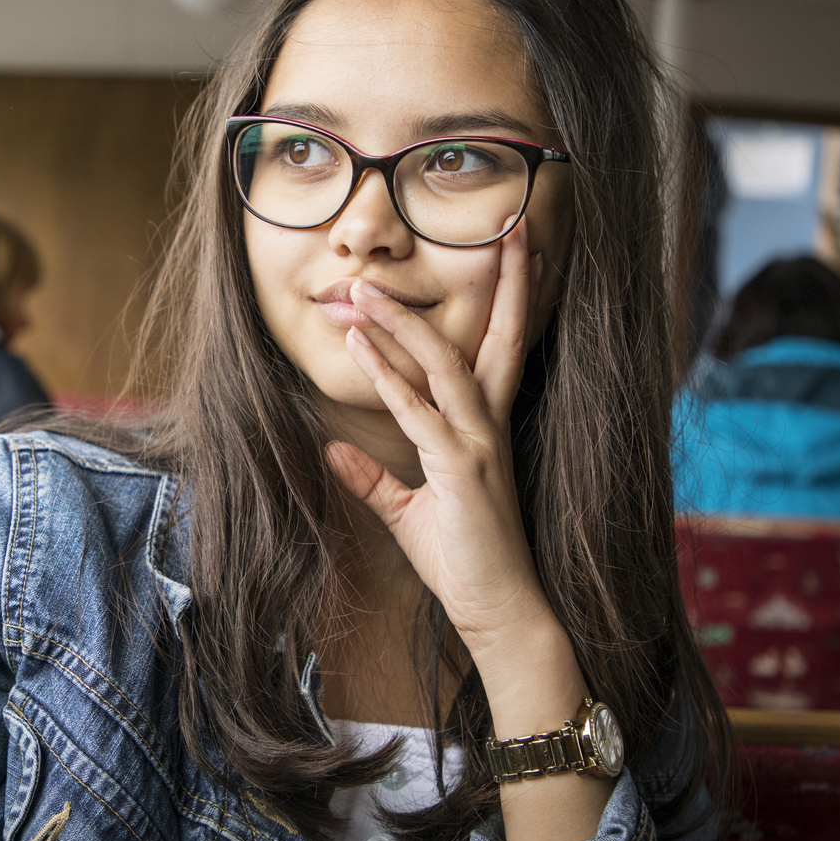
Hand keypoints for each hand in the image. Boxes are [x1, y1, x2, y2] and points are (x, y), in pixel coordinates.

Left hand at [325, 221, 553, 657]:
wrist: (500, 614)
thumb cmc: (464, 564)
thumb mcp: (407, 514)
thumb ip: (373, 479)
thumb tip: (331, 448)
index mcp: (483, 430)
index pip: (492, 351)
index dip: (499, 302)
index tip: (500, 255)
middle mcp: (488, 427)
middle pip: (499, 338)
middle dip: (505, 281)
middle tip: (508, 225)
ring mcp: (479, 446)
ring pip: (447, 365)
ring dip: (403, 322)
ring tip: (365, 288)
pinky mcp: (462, 472)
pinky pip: (420, 412)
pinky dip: (388, 375)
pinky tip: (361, 346)